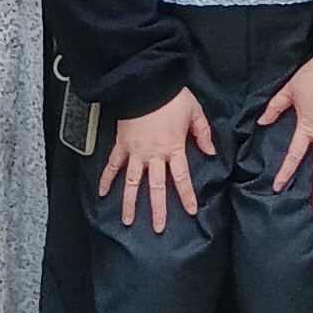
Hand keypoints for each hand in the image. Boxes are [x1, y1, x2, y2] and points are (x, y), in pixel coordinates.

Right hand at [97, 86, 215, 226]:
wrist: (146, 83)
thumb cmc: (172, 97)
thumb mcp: (195, 112)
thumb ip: (203, 133)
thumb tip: (210, 151)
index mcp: (173, 148)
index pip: (182, 177)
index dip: (186, 195)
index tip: (190, 211)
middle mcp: (154, 155)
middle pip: (157, 187)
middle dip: (158, 209)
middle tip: (158, 228)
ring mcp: (136, 152)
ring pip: (133, 182)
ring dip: (130, 202)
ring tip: (127, 221)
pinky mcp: (122, 145)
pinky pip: (113, 164)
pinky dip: (106, 179)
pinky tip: (102, 193)